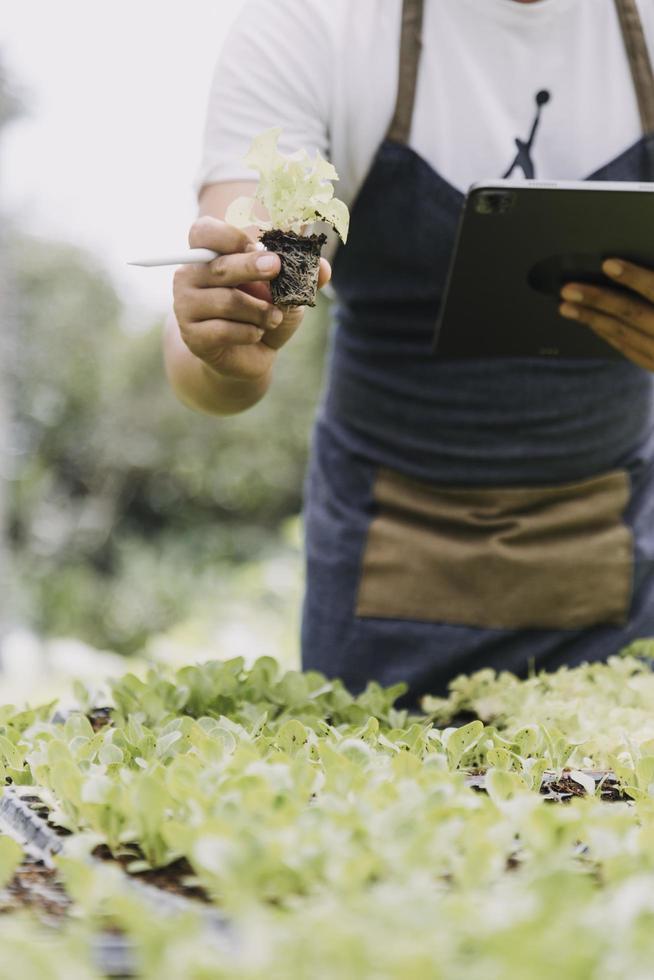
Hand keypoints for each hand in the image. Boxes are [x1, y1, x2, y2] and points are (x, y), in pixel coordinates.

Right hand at [173, 216, 331, 382]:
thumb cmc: (263, 312)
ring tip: (273, 318)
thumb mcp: (286, 290)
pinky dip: (249, 332)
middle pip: (219, 266)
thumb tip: (324, 267)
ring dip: (259, 311)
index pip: (204, 232)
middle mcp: (189, 277)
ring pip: (227, 301)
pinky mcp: (192, 337)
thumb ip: (302, 275)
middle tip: (276, 268)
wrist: (250, 355)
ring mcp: (185, 307)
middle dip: (252, 266)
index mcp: (208, 255)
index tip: (258, 246)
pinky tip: (256, 334)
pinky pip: (224, 330)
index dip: (230, 237)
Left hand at [559, 259, 653, 370]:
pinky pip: (626, 348)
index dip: (633, 277)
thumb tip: (629, 263)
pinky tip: (589, 322)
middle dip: (597, 300)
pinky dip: (605, 333)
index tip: (608, 264)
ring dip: (591, 318)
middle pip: (631, 313)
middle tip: (568, 289)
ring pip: (622, 334)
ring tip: (565, 306)